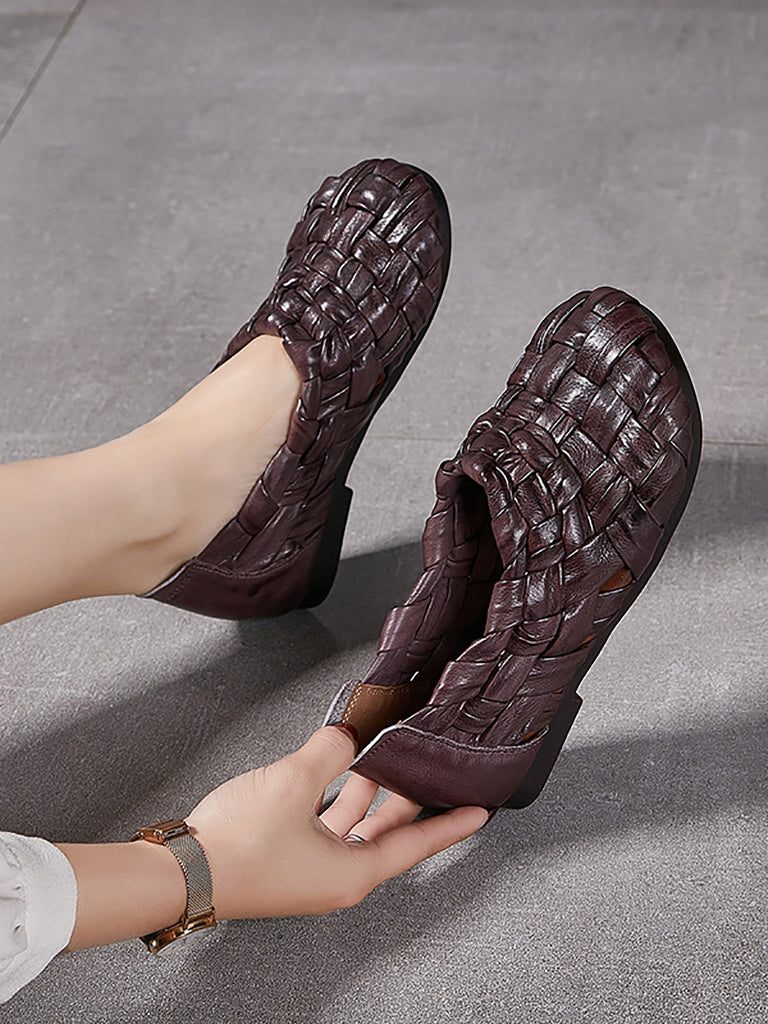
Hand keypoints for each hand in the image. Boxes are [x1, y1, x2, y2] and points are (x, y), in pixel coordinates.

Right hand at [186, 724, 489, 918]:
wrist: (182, 873)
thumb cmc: (239, 847)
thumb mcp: (294, 784)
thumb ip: (329, 750)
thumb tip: (348, 731)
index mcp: (353, 872)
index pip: (416, 843)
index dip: (449, 824)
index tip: (478, 812)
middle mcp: (338, 876)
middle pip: (387, 830)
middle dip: (403, 793)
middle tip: (421, 761)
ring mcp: (312, 869)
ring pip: (355, 824)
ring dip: (366, 788)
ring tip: (374, 750)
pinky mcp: (288, 858)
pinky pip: (326, 822)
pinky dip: (335, 794)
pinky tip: (331, 765)